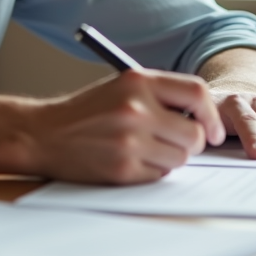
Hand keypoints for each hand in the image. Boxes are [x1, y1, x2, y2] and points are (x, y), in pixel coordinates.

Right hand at [28, 69, 226, 184]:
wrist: (43, 134)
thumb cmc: (86, 111)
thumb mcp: (121, 87)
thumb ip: (160, 95)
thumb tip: (203, 118)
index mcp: (137, 80)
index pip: (196, 92)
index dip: (210, 114)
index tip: (212, 129)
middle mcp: (135, 108)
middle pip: (194, 133)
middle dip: (192, 142)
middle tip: (178, 142)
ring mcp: (129, 140)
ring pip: (180, 157)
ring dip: (170, 157)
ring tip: (146, 149)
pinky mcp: (122, 168)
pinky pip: (159, 174)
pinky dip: (152, 171)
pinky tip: (130, 160)